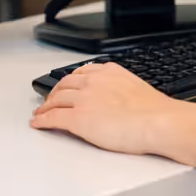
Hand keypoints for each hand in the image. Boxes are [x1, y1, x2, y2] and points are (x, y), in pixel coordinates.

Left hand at [31, 63, 185, 154]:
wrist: (157, 122)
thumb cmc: (155, 112)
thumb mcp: (136, 88)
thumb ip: (121, 87)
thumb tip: (120, 99)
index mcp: (109, 72)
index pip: (81, 73)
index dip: (69, 81)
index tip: (66, 86)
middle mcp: (93, 81)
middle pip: (64, 84)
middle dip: (54, 93)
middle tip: (49, 101)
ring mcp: (83, 99)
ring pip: (56, 100)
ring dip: (45, 106)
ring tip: (40, 113)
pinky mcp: (77, 118)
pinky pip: (53, 117)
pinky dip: (42, 120)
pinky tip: (38, 123)